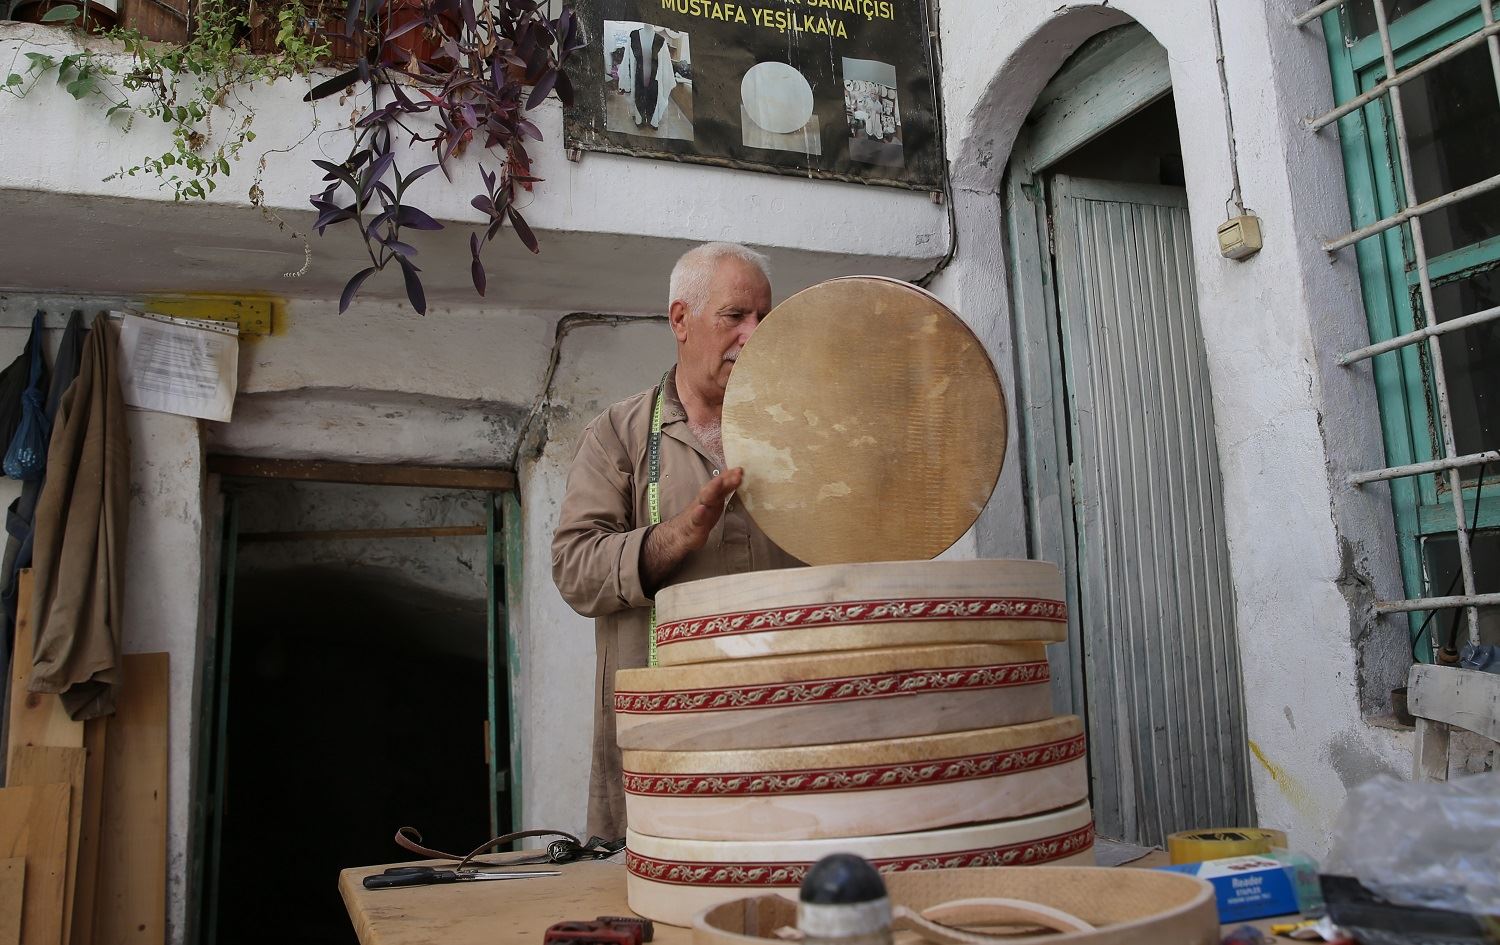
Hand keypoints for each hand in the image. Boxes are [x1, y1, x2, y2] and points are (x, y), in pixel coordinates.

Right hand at [641, 468, 742, 591]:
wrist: (680, 533)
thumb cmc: (700, 516)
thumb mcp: (714, 502)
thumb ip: (724, 491)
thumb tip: (738, 477)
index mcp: (712, 496)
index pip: (722, 483)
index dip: (731, 476)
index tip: (741, 469)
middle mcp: (705, 500)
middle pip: (715, 487)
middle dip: (725, 479)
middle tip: (736, 473)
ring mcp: (698, 511)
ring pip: (705, 499)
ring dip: (712, 489)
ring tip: (719, 481)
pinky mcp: (693, 525)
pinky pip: (696, 519)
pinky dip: (699, 513)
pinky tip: (701, 509)